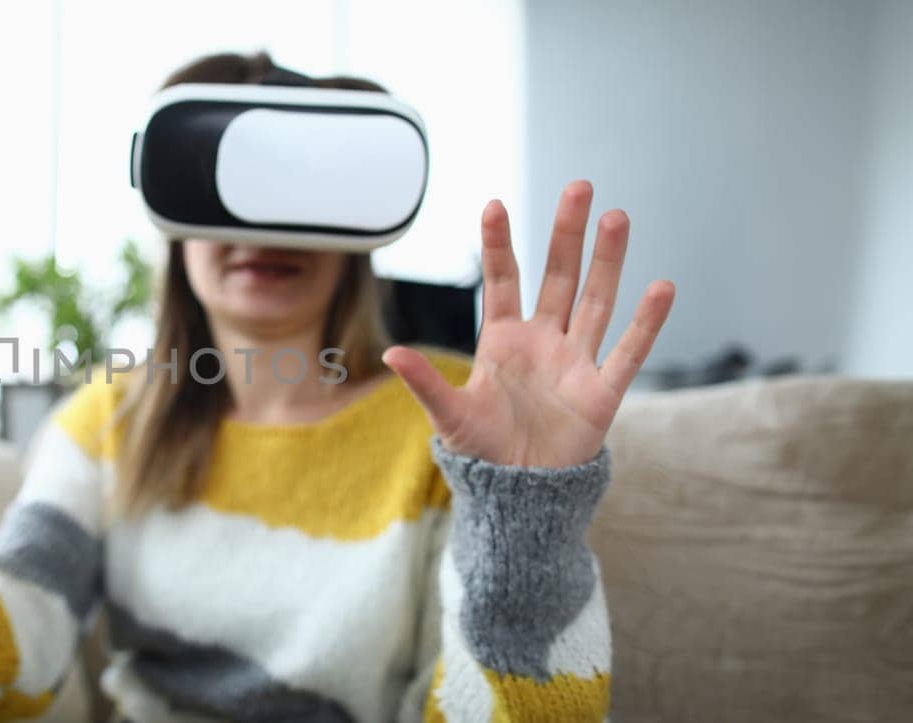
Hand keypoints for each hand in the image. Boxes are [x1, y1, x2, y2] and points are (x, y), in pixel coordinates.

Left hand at [382, 180, 675, 468]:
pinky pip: (628, 351)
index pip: (503, 280)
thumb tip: (392, 353)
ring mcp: (576, 361)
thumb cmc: (483, 451)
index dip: (498, 244)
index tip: (494, 203)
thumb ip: (426, 383)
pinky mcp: (602, 391)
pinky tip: (661, 287)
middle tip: (579, 186)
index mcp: (502, 340)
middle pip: (559, 276)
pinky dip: (645, 322)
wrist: (520, 493)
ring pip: (596, 300)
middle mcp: (543, 341)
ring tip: (617, 218)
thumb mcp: (450, 415)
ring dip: (608, 261)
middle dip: (566, 233)